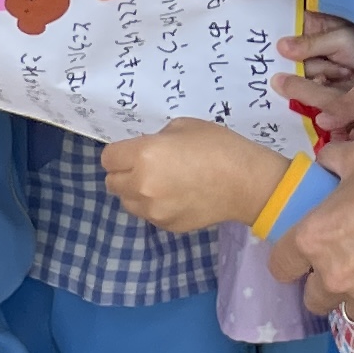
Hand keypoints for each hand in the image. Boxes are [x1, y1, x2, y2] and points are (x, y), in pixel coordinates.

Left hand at [100, 121, 291, 231]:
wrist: (245, 182)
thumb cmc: (218, 146)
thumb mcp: (182, 127)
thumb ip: (156, 139)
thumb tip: (145, 152)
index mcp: (144, 155)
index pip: (108, 158)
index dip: (119, 153)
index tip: (133, 151)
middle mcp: (142, 185)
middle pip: (112, 183)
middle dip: (124, 173)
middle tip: (146, 167)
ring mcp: (153, 210)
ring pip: (127, 202)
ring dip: (136, 192)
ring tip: (161, 183)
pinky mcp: (166, 225)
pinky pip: (148, 214)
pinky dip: (155, 206)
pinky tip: (177, 196)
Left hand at [268, 132, 353, 317]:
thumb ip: (329, 166)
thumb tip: (324, 168)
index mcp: (314, 239)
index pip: (281, 267)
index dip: (293, 260)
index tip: (306, 256)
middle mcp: (335, 276)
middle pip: (314, 299)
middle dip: (326, 283)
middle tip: (349, 263)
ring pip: (353, 310)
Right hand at [283, 19, 353, 90]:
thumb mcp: (341, 41)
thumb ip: (311, 44)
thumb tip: (280, 46)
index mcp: (312, 28)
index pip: (287, 31)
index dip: (280, 40)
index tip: (277, 49)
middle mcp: (308, 49)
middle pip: (291, 58)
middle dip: (311, 63)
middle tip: (333, 64)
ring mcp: (313, 68)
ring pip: (300, 75)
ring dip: (321, 74)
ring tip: (343, 71)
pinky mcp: (318, 87)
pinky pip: (308, 90)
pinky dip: (321, 88)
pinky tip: (336, 83)